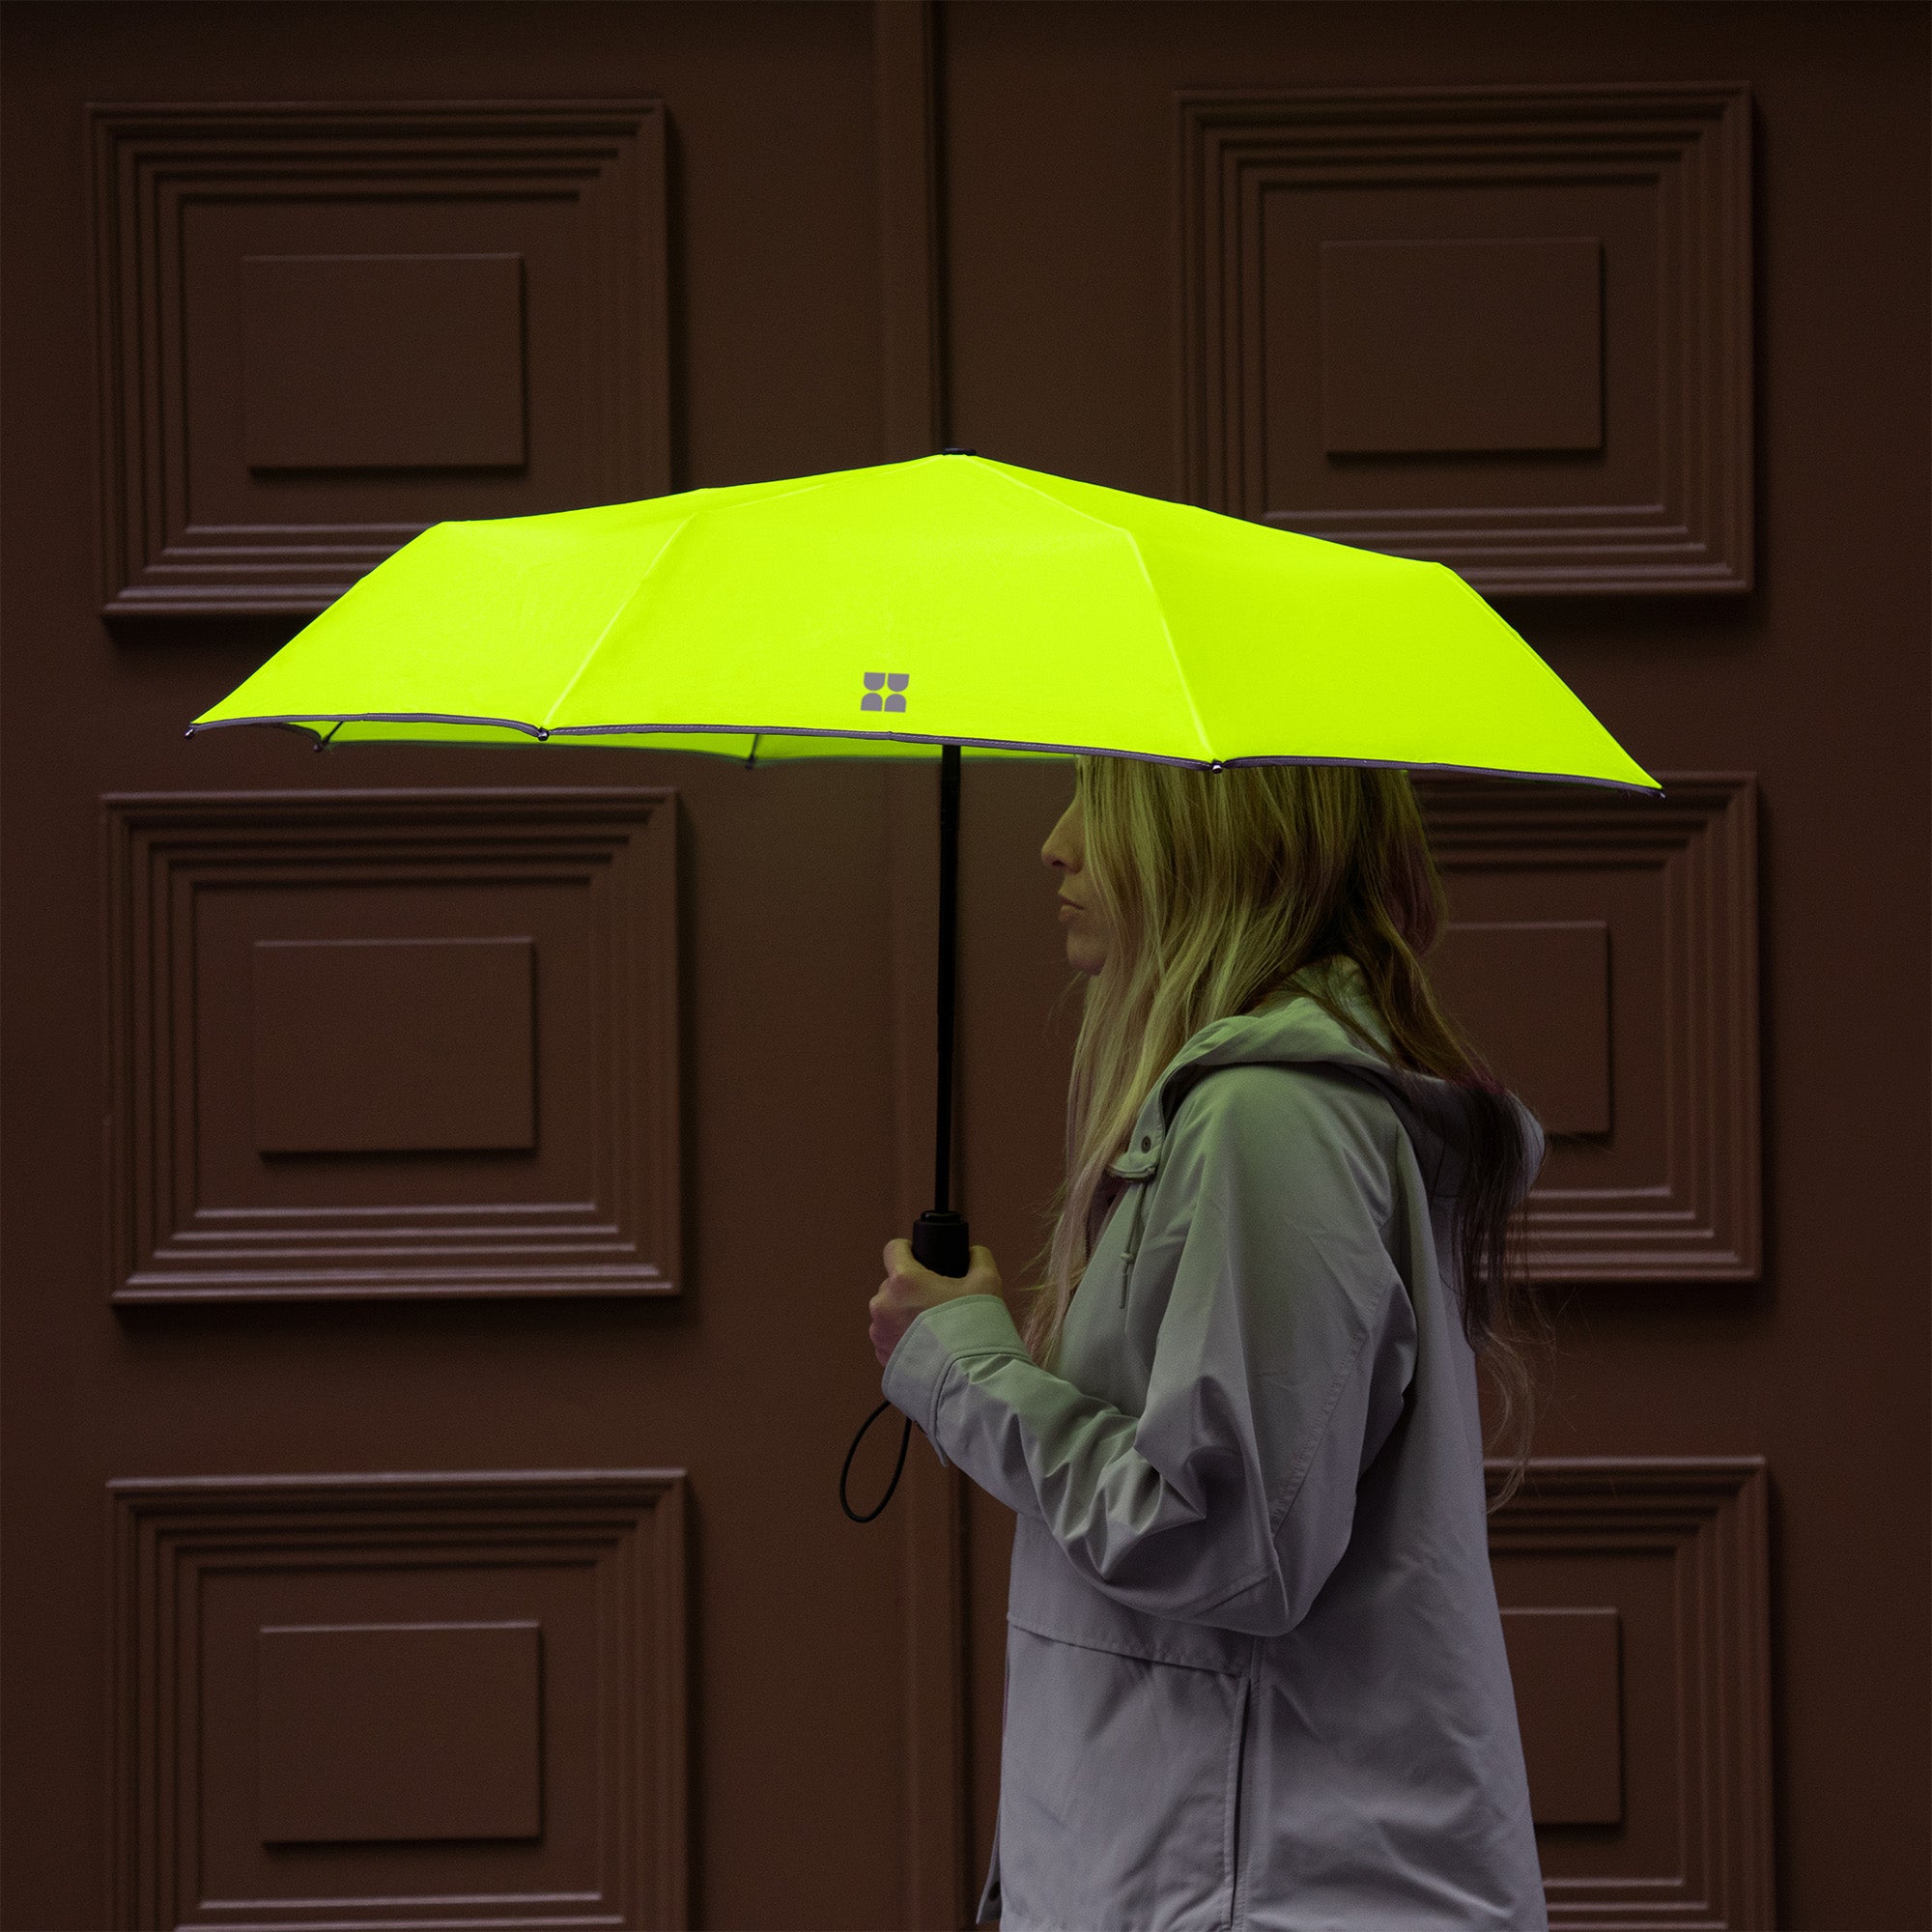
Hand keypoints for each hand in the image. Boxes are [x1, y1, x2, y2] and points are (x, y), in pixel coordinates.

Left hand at [870, 1239, 1002, 1368]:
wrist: (968, 1381)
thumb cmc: (975, 1329)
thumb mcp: (987, 1283)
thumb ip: (978, 1258)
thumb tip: (973, 1253)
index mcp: (904, 1281)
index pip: (894, 1249)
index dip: (908, 1250)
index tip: (920, 1258)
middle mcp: (883, 1304)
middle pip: (893, 1284)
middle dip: (912, 1289)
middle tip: (938, 1302)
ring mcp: (879, 1333)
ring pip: (889, 1313)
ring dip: (905, 1315)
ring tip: (933, 1330)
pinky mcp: (881, 1357)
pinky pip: (889, 1338)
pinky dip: (903, 1339)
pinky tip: (928, 1348)